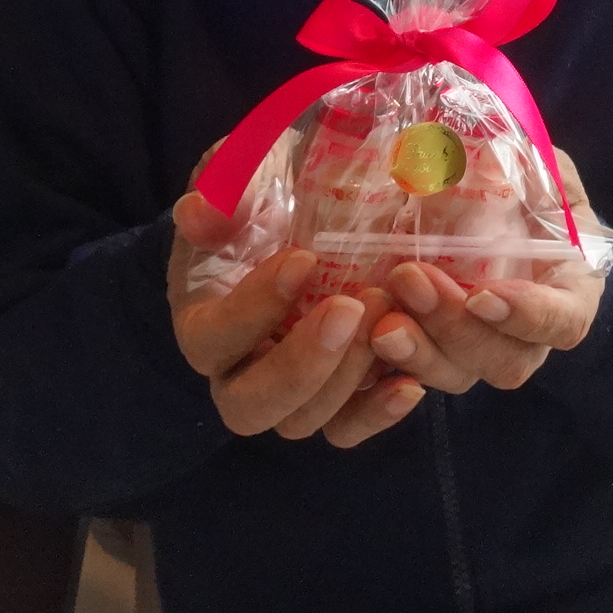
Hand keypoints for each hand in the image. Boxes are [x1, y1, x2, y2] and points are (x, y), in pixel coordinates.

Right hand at [168, 193, 425, 447]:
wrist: (297, 227)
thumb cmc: (264, 207)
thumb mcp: (241, 184)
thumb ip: (224, 190)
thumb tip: (201, 211)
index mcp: (205, 323)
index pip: (214, 336)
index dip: (253, 308)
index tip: (303, 259)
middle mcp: (238, 373)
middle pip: (253, 403)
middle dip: (302, 363)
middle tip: (350, 308)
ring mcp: (289, 395)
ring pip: (305, 420)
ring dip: (347, 377)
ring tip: (389, 320)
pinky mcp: (334, 402)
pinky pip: (349, 428)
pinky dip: (378, 413)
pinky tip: (410, 383)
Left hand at [367, 148, 607, 395]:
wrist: (494, 208)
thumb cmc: (527, 188)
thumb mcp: (537, 167)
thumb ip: (524, 166)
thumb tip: (478, 154)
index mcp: (567, 291)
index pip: (563, 322)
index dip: (528, 318)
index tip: (484, 295)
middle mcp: (527, 335)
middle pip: (503, 360)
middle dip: (455, 328)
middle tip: (411, 279)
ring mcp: (478, 349)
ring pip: (456, 375)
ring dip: (417, 352)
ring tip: (379, 318)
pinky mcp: (434, 352)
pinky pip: (412, 375)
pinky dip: (383, 365)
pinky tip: (358, 334)